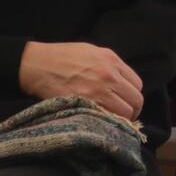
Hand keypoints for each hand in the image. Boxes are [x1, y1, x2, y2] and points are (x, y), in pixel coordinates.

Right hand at [18, 41, 143, 119]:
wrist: (38, 64)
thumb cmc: (62, 57)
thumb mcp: (92, 51)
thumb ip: (110, 65)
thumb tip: (122, 82)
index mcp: (112, 61)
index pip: (137, 85)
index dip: (132, 96)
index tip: (126, 102)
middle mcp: (109, 76)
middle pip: (135, 101)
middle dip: (132, 110)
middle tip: (123, 116)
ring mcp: (98, 91)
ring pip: (124, 113)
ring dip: (121, 119)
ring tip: (112, 121)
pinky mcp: (86, 105)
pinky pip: (107, 119)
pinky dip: (107, 123)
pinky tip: (101, 123)